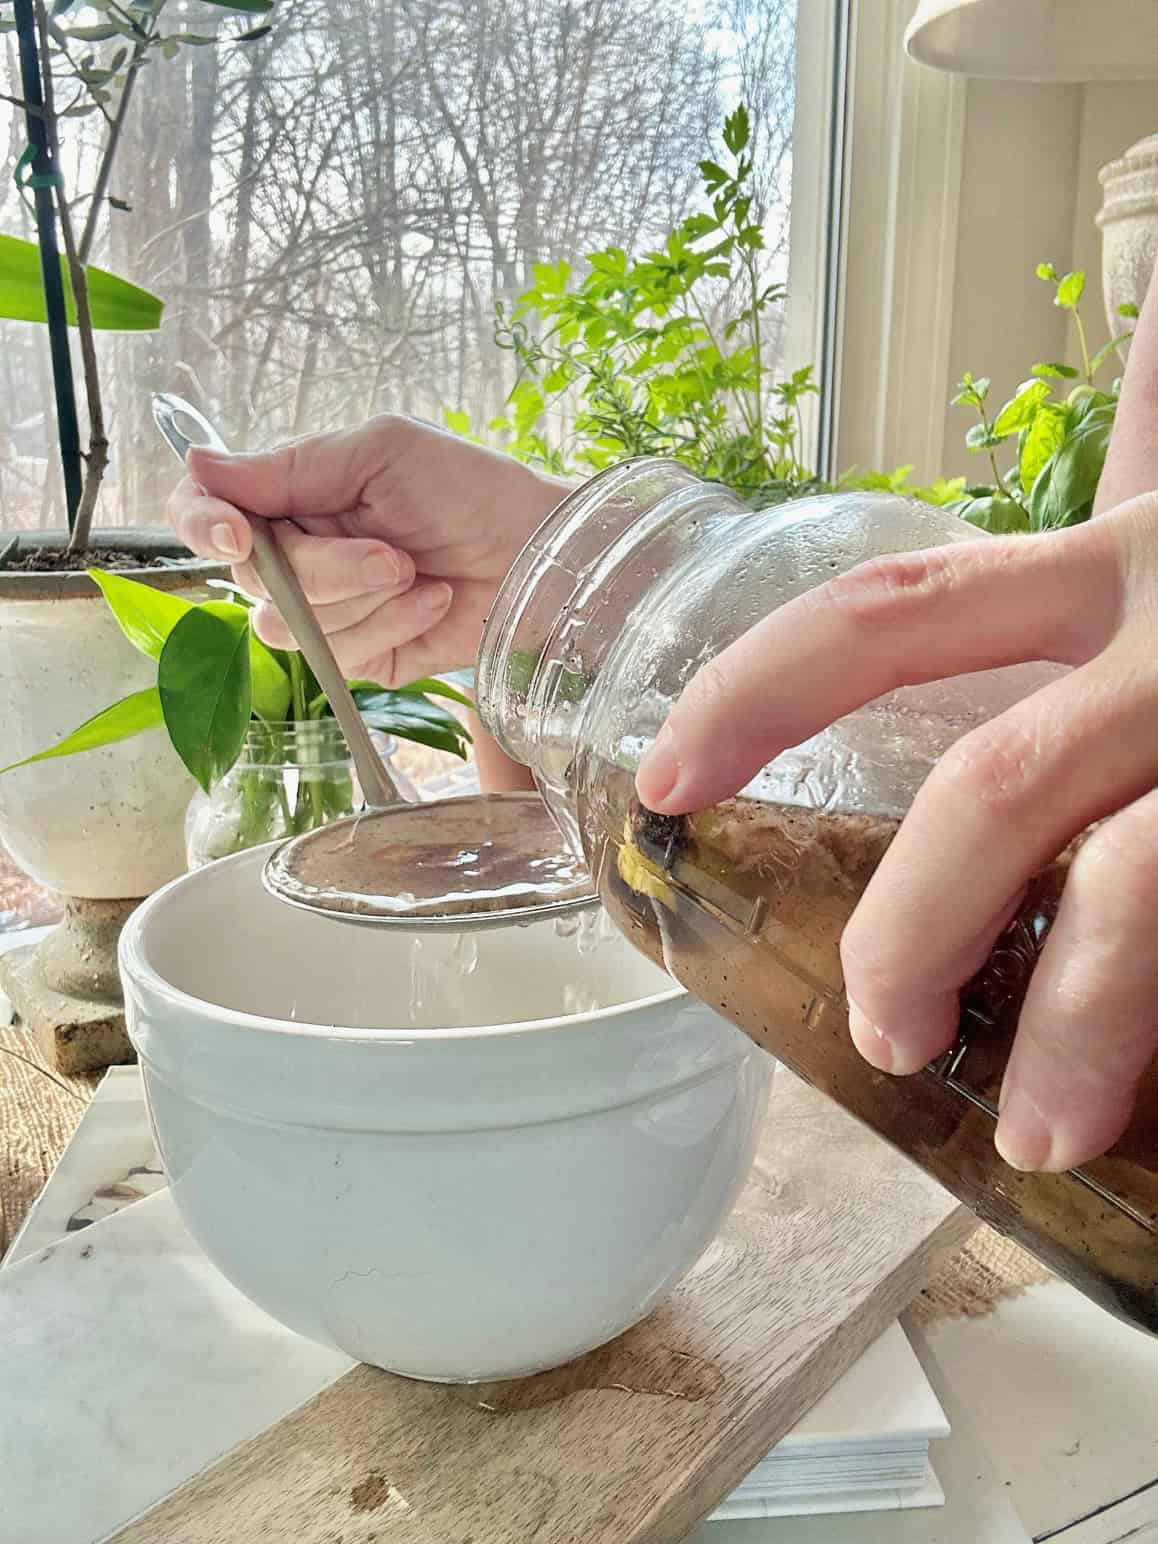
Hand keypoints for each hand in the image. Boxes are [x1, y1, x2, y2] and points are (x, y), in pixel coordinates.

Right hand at [167, 415, 566, 684]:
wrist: (538, 555)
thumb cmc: (469, 488)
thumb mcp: (380, 452)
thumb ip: (290, 465)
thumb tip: (198, 462)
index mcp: (292, 496)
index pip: (205, 511)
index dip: (204, 525)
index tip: (239, 534)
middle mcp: (298, 555)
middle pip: (252, 579)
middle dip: (326, 569)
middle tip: (395, 552)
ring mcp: (328, 611)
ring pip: (288, 627)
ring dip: (363, 600)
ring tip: (419, 574)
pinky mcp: (360, 657)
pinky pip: (336, 658)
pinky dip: (389, 628)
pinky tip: (432, 602)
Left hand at [637, 496, 1157, 1173]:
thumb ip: (1065, 665)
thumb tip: (936, 790)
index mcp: (1113, 571)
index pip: (884, 614)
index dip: (755, 692)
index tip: (661, 778)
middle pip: (998, 786)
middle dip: (915, 926)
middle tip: (882, 1034)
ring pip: (1140, 888)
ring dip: (1076, 1022)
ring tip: (1032, 1127)